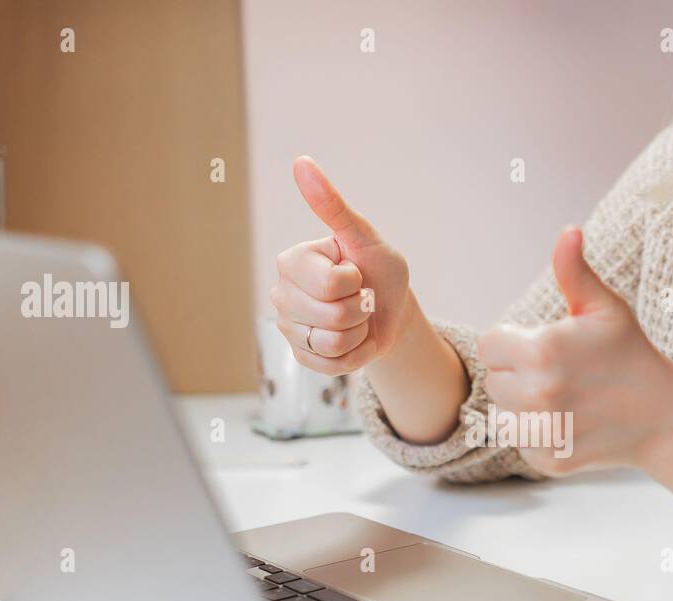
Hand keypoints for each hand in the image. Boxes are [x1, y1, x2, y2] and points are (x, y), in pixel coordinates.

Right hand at [273, 156, 411, 374]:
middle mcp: (281, 294)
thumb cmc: (377, 268)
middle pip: (334, 316)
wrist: (391, 309)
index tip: (355, 272)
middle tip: (359, 296)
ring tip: (356, 317)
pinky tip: (353, 337)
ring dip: (359, 332)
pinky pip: (335, 365)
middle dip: (361, 309)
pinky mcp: (302, 357)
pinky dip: (356, 354)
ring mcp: (288, 328)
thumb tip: (301, 162)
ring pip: (334, 343)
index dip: (356, 282)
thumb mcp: (363, 236)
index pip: (331, 284)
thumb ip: (333, 206)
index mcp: (291, 262)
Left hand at [477, 227, 672, 475]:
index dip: (513, 345)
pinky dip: (538, 438)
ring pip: (502, 417)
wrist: (663, 414)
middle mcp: (537, 394)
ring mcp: (544, 431)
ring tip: (561, 400)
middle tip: (559, 374)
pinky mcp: (549, 460)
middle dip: (518, 377)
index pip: (490, 348)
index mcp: (541, 351)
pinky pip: (520, 444)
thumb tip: (568, 231)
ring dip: (522, 410)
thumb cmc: (629, 353)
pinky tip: (569, 424)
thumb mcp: (604, 309)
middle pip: (494, 383)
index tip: (543, 348)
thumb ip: (575, 272)